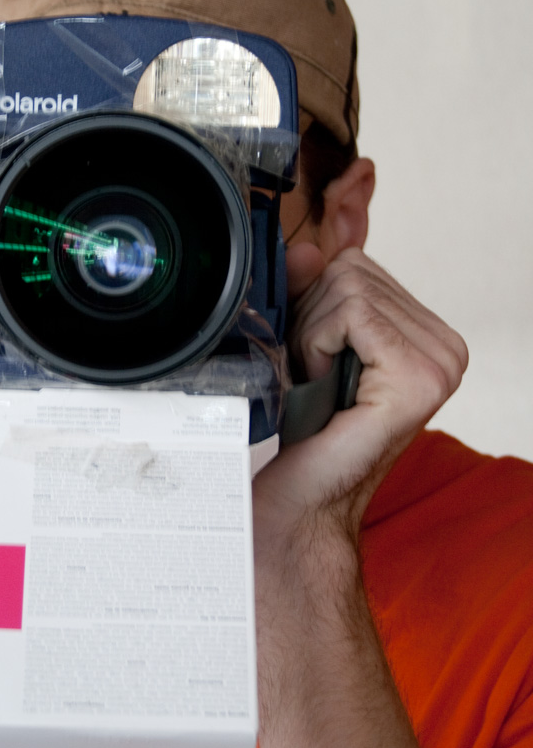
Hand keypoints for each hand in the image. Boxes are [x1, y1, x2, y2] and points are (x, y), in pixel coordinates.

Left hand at [255, 243, 467, 545]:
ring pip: (347, 289)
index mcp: (428, 335)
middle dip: (310, 321)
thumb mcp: (306, 342)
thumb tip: (306, 248)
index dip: (314, 305)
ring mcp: (441, 361)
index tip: (314, 358)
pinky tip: (325, 389)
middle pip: (351, 271)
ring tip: (321, 387)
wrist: (302, 500)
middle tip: (314, 377)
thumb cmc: (305, 429)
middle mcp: (446, 346)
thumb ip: (310, 292)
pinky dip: (317, 347)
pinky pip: (351, 314)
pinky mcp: (421, 375)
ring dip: (311, 338)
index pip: (356, 265)